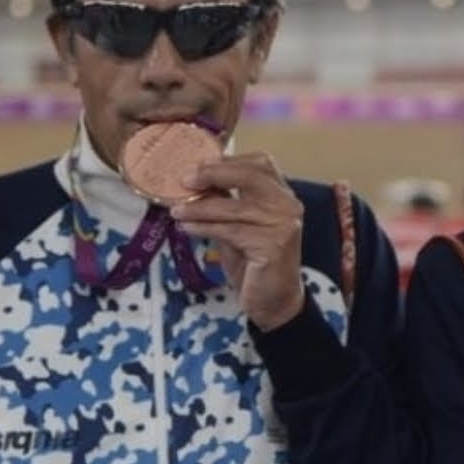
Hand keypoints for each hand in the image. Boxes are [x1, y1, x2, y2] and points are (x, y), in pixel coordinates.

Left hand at [170, 153, 304, 331]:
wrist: (274, 303)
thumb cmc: (254, 264)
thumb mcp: (237, 227)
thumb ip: (224, 204)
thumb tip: (193, 183)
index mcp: (282, 195)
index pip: (260, 163)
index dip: (228, 160)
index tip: (198, 164)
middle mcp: (287, 205)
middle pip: (250, 174)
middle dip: (214, 173)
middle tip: (184, 179)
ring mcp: (283, 224)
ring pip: (233, 206)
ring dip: (199, 207)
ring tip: (176, 210)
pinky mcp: (272, 245)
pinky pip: (229, 230)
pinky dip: (204, 227)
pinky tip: (187, 228)